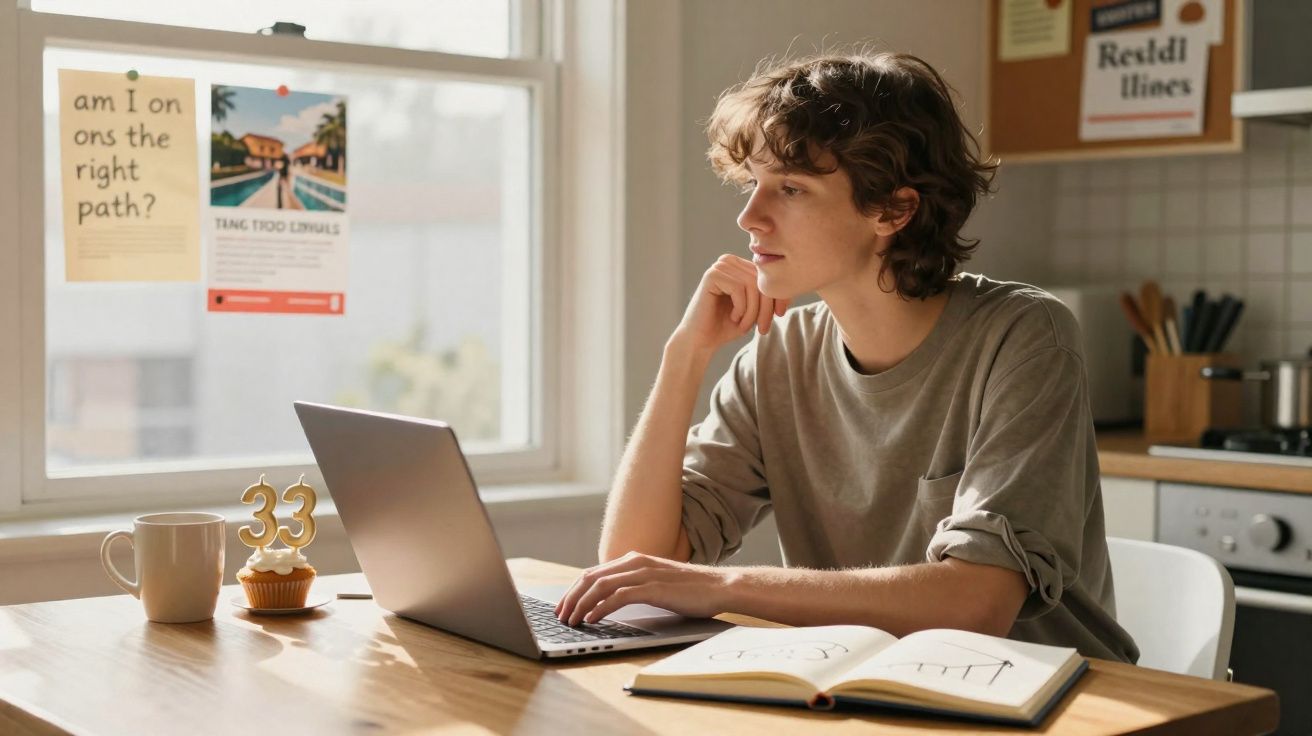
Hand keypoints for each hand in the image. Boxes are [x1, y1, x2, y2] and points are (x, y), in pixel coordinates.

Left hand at [554, 552, 736, 625]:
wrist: (720, 586)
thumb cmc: (692, 590)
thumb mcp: (657, 583)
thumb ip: (636, 586)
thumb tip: (612, 601)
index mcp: (634, 559)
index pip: (594, 572)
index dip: (574, 589)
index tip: (563, 606)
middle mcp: (636, 562)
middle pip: (590, 577)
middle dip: (571, 597)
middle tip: (560, 615)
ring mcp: (644, 573)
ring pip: (600, 586)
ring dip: (581, 604)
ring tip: (571, 620)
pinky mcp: (653, 588)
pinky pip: (618, 597)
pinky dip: (600, 608)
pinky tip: (592, 619)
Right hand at [671, 254, 788, 354]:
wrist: (701, 340)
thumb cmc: (727, 326)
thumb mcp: (756, 309)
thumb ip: (769, 295)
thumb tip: (791, 284)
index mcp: (741, 265)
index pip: (768, 275)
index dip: (778, 295)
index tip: (780, 315)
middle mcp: (730, 261)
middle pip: (762, 279)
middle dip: (766, 306)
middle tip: (762, 328)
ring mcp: (719, 266)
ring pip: (752, 284)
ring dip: (753, 310)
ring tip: (746, 326)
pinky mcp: (712, 275)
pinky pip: (739, 288)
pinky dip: (741, 308)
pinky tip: (734, 318)